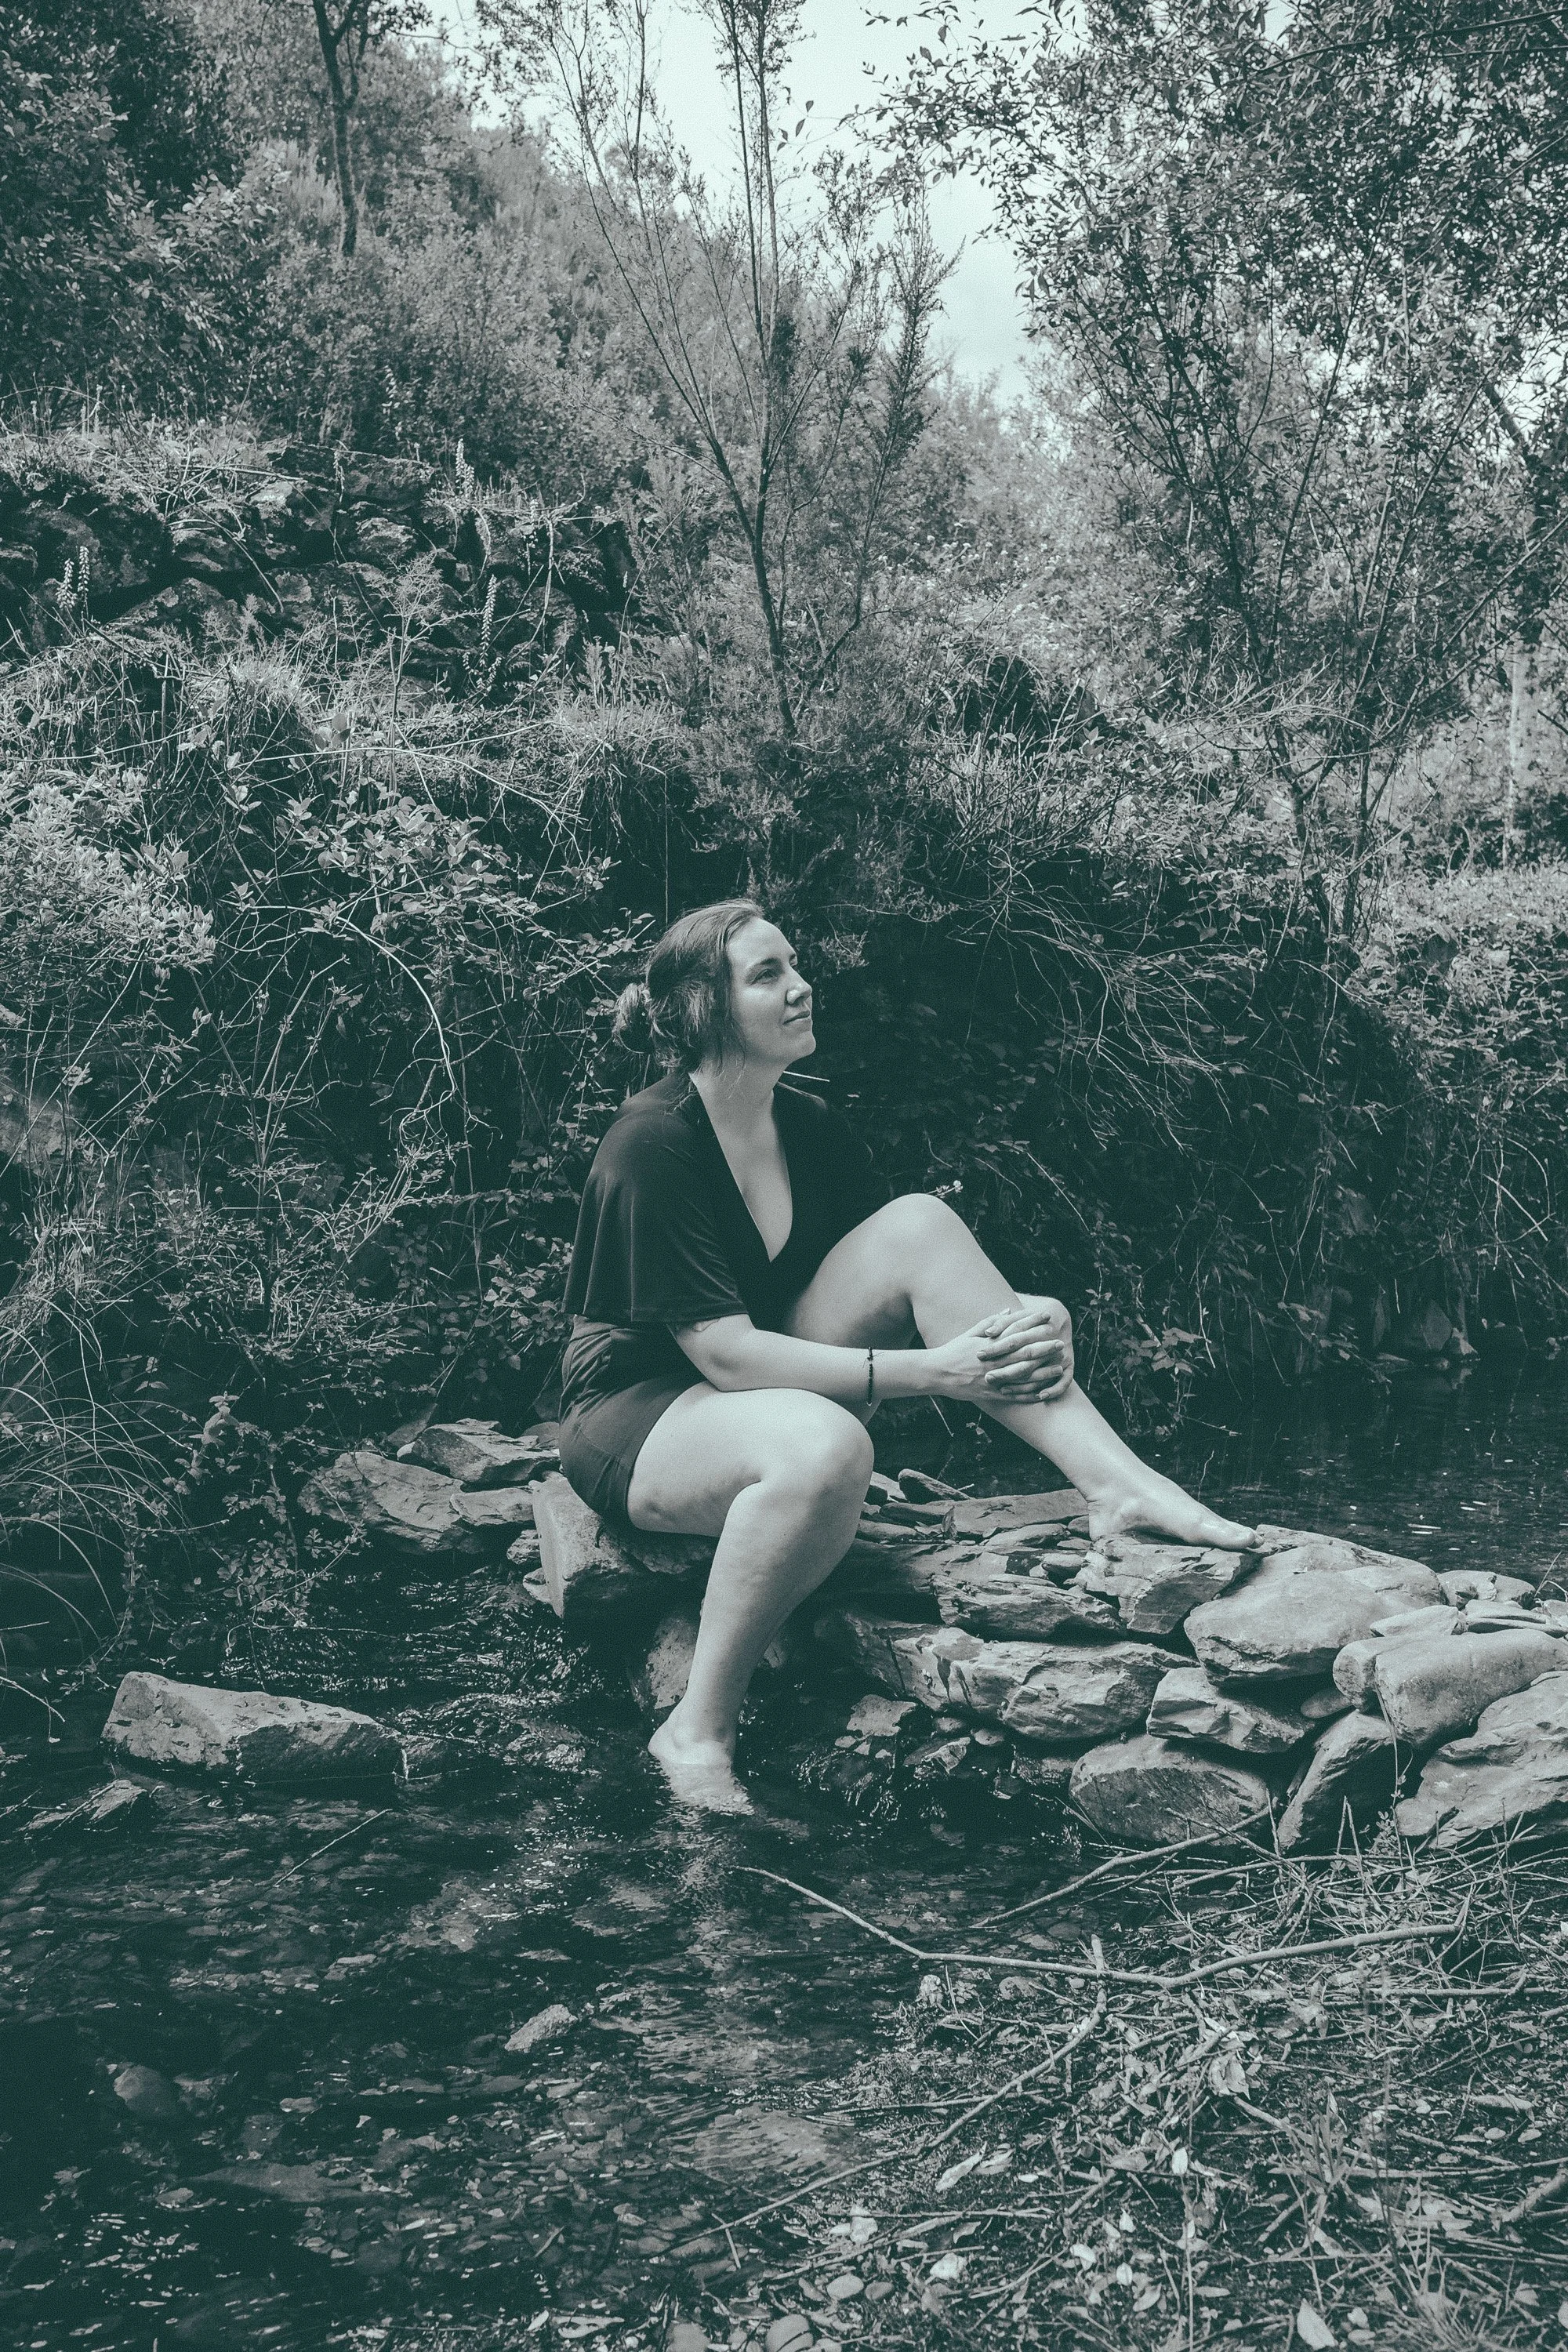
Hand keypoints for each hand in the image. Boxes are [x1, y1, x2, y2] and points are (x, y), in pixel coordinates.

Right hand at [929, 1295, 1074, 1405]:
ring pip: (1023, 1377)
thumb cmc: (953, 1350)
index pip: (1016, 1332)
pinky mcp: (991, 1394)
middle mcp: (994, 1362)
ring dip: (1043, 1373)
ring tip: (1059, 1368)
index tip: (1048, 1319)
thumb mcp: (970, 1333)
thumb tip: (1009, 1311)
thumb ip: (991, 1323)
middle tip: (1060, 1344)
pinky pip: (1014, 1396)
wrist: (936, 1373)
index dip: (1033, 1325)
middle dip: (1044, 1349)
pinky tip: (1044, 1392)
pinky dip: (1030, 1395)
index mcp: (989, 1346)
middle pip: (1024, 1355)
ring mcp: (993, 1380)